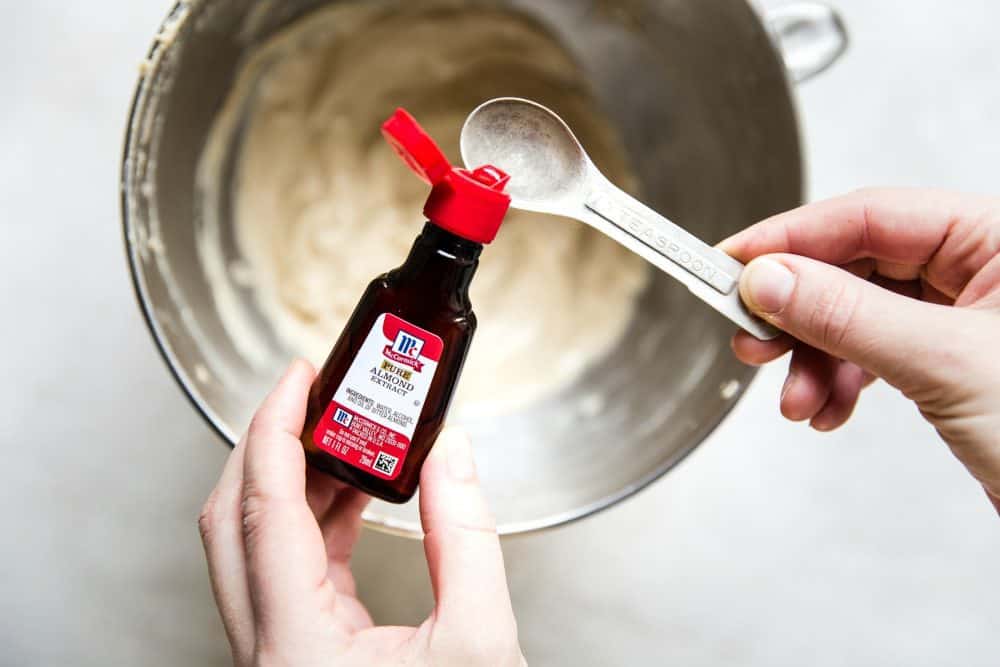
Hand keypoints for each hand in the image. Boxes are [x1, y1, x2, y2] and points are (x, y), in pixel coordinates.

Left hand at [198, 360, 524, 666]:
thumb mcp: (482, 642)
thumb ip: (466, 537)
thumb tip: (453, 454)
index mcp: (297, 647)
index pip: (262, 507)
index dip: (274, 427)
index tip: (297, 375)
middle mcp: (266, 650)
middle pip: (230, 519)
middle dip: (268, 444)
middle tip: (312, 394)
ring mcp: (274, 653)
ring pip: (251, 543)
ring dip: (294, 481)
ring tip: (347, 435)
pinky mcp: (296, 653)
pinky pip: (283, 569)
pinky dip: (312, 521)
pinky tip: (354, 494)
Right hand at [721, 188, 999, 511]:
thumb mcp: (944, 363)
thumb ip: (848, 314)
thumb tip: (769, 278)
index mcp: (997, 237)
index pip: (869, 216)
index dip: (792, 238)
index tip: (732, 262)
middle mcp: (978, 267)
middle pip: (854, 265)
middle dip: (797, 309)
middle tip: (749, 335)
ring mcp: (960, 314)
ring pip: (855, 313)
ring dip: (813, 357)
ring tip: (794, 399)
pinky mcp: (946, 357)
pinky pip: (871, 351)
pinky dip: (838, 380)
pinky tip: (826, 408)